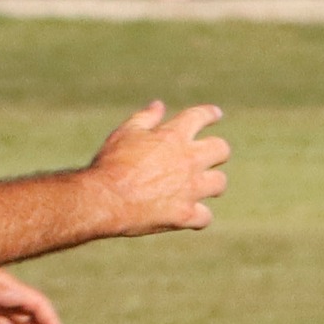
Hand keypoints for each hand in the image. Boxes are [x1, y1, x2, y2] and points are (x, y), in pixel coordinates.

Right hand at [89, 100, 228, 234]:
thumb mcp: (124, 134)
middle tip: (207, 158)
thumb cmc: (110, 165)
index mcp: (174, 136)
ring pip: (219, 183)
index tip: (215, 115)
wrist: (102, 200)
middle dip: (216, 153)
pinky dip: (198, 217)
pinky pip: (204, 217)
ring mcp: (190, 188)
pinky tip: (190, 217)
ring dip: (210, 184)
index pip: (200, 116)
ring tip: (200, 188)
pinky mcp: (185, 214)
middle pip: (221, 150)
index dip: (209, 114)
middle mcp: (189, 159)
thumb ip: (144, 118)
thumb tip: (159, 105)